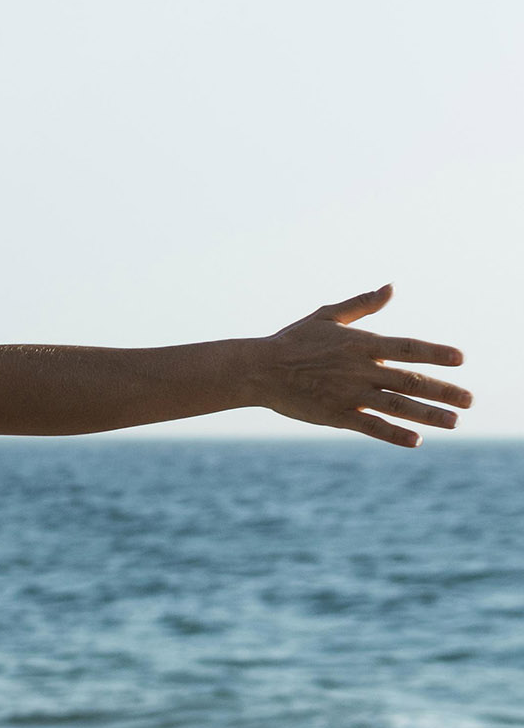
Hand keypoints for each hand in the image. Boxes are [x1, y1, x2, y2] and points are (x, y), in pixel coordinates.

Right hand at [253, 285, 469, 447]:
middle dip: (444, 391)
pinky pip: (371, 426)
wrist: (258, 370)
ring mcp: (349, 394)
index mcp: (362, 344)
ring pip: (398, 405)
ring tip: (454, 422)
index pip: (409, 348)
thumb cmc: (291, 341)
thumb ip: (362, 305)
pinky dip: (394, 434)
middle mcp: (361, 369)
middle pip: (411, 380)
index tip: (461, 359)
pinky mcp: (336, 415)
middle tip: (470, 400)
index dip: (437, 353)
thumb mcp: (327, 316)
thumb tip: (391, 287)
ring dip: (429, 415)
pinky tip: (415, 440)